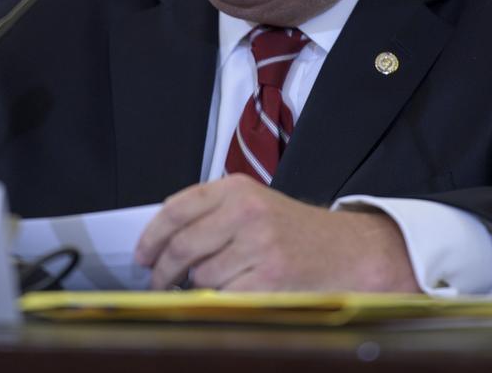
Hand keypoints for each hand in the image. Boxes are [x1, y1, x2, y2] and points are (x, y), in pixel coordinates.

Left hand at [134, 174, 420, 291]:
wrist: (349, 251)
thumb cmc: (297, 232)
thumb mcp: (255, 204)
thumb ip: (212, 213)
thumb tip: (161, 241)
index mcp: (237, 189)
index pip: (176, 209)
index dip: (152, 237)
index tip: (143, 255)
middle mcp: (246, 213)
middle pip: (182, 247)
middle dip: (163, 271)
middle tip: (158, 282)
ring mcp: (258, 247)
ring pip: (200, 276)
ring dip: (197, 288)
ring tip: (210, 286)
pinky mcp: (268, 279)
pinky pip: (223, 297)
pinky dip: (218, 302)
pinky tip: (225, 297)